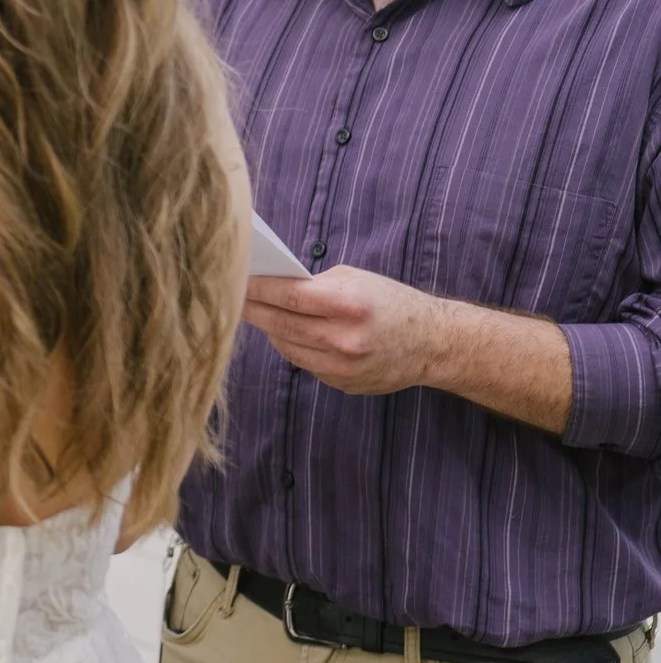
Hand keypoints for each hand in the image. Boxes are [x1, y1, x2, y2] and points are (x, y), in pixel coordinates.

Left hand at [244, 267, 448, 394]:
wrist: (431, 343)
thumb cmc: (390, 302)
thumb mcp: (355, 280)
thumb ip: (314, 285)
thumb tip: (269, 286)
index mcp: (350, 306)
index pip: (289, 296)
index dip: (257, 288)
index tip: (235, 279)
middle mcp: (345, 339)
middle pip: (281, 323)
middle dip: (252, 308)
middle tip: (231, 296)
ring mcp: (343, 366)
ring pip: (286, 346)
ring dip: (268, 329)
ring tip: (255, 313)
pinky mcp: (342, 383)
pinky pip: (303, 362)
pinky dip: (291, 346)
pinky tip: (283, 333)